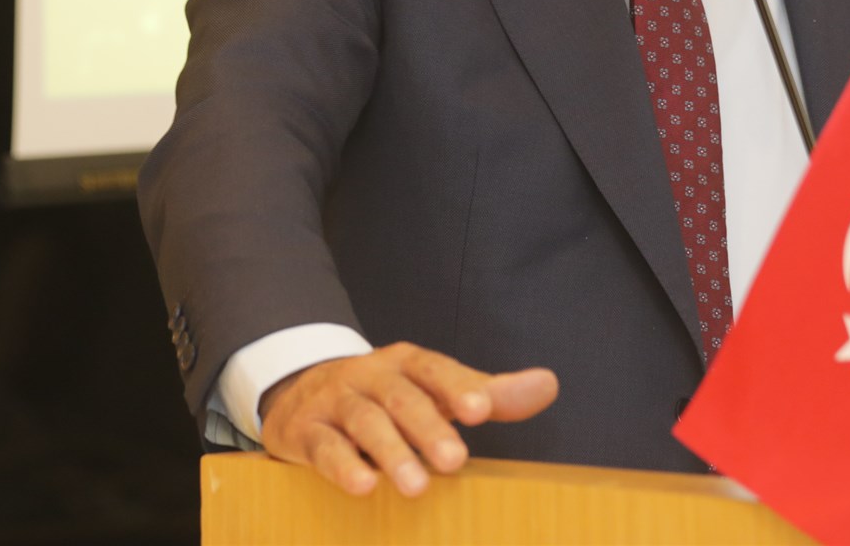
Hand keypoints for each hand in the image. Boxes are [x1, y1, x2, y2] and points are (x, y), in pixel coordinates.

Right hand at [258, 342, 558, 497]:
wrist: (301, 390)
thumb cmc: (386, 395)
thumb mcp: (434, 390)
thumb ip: (489, 392)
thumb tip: (548, 385)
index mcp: (406, 363)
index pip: (434, 369)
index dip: (457, 386)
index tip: (481, 409)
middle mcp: (371, 375)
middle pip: (401, 398)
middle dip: (428, 428)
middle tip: (455, 461)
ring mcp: (336, 401)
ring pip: (364, 422)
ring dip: (391, 452)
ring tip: (416, 486)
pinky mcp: (307, 431)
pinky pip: (324, 446)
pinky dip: (343, 465)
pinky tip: (363, 486)